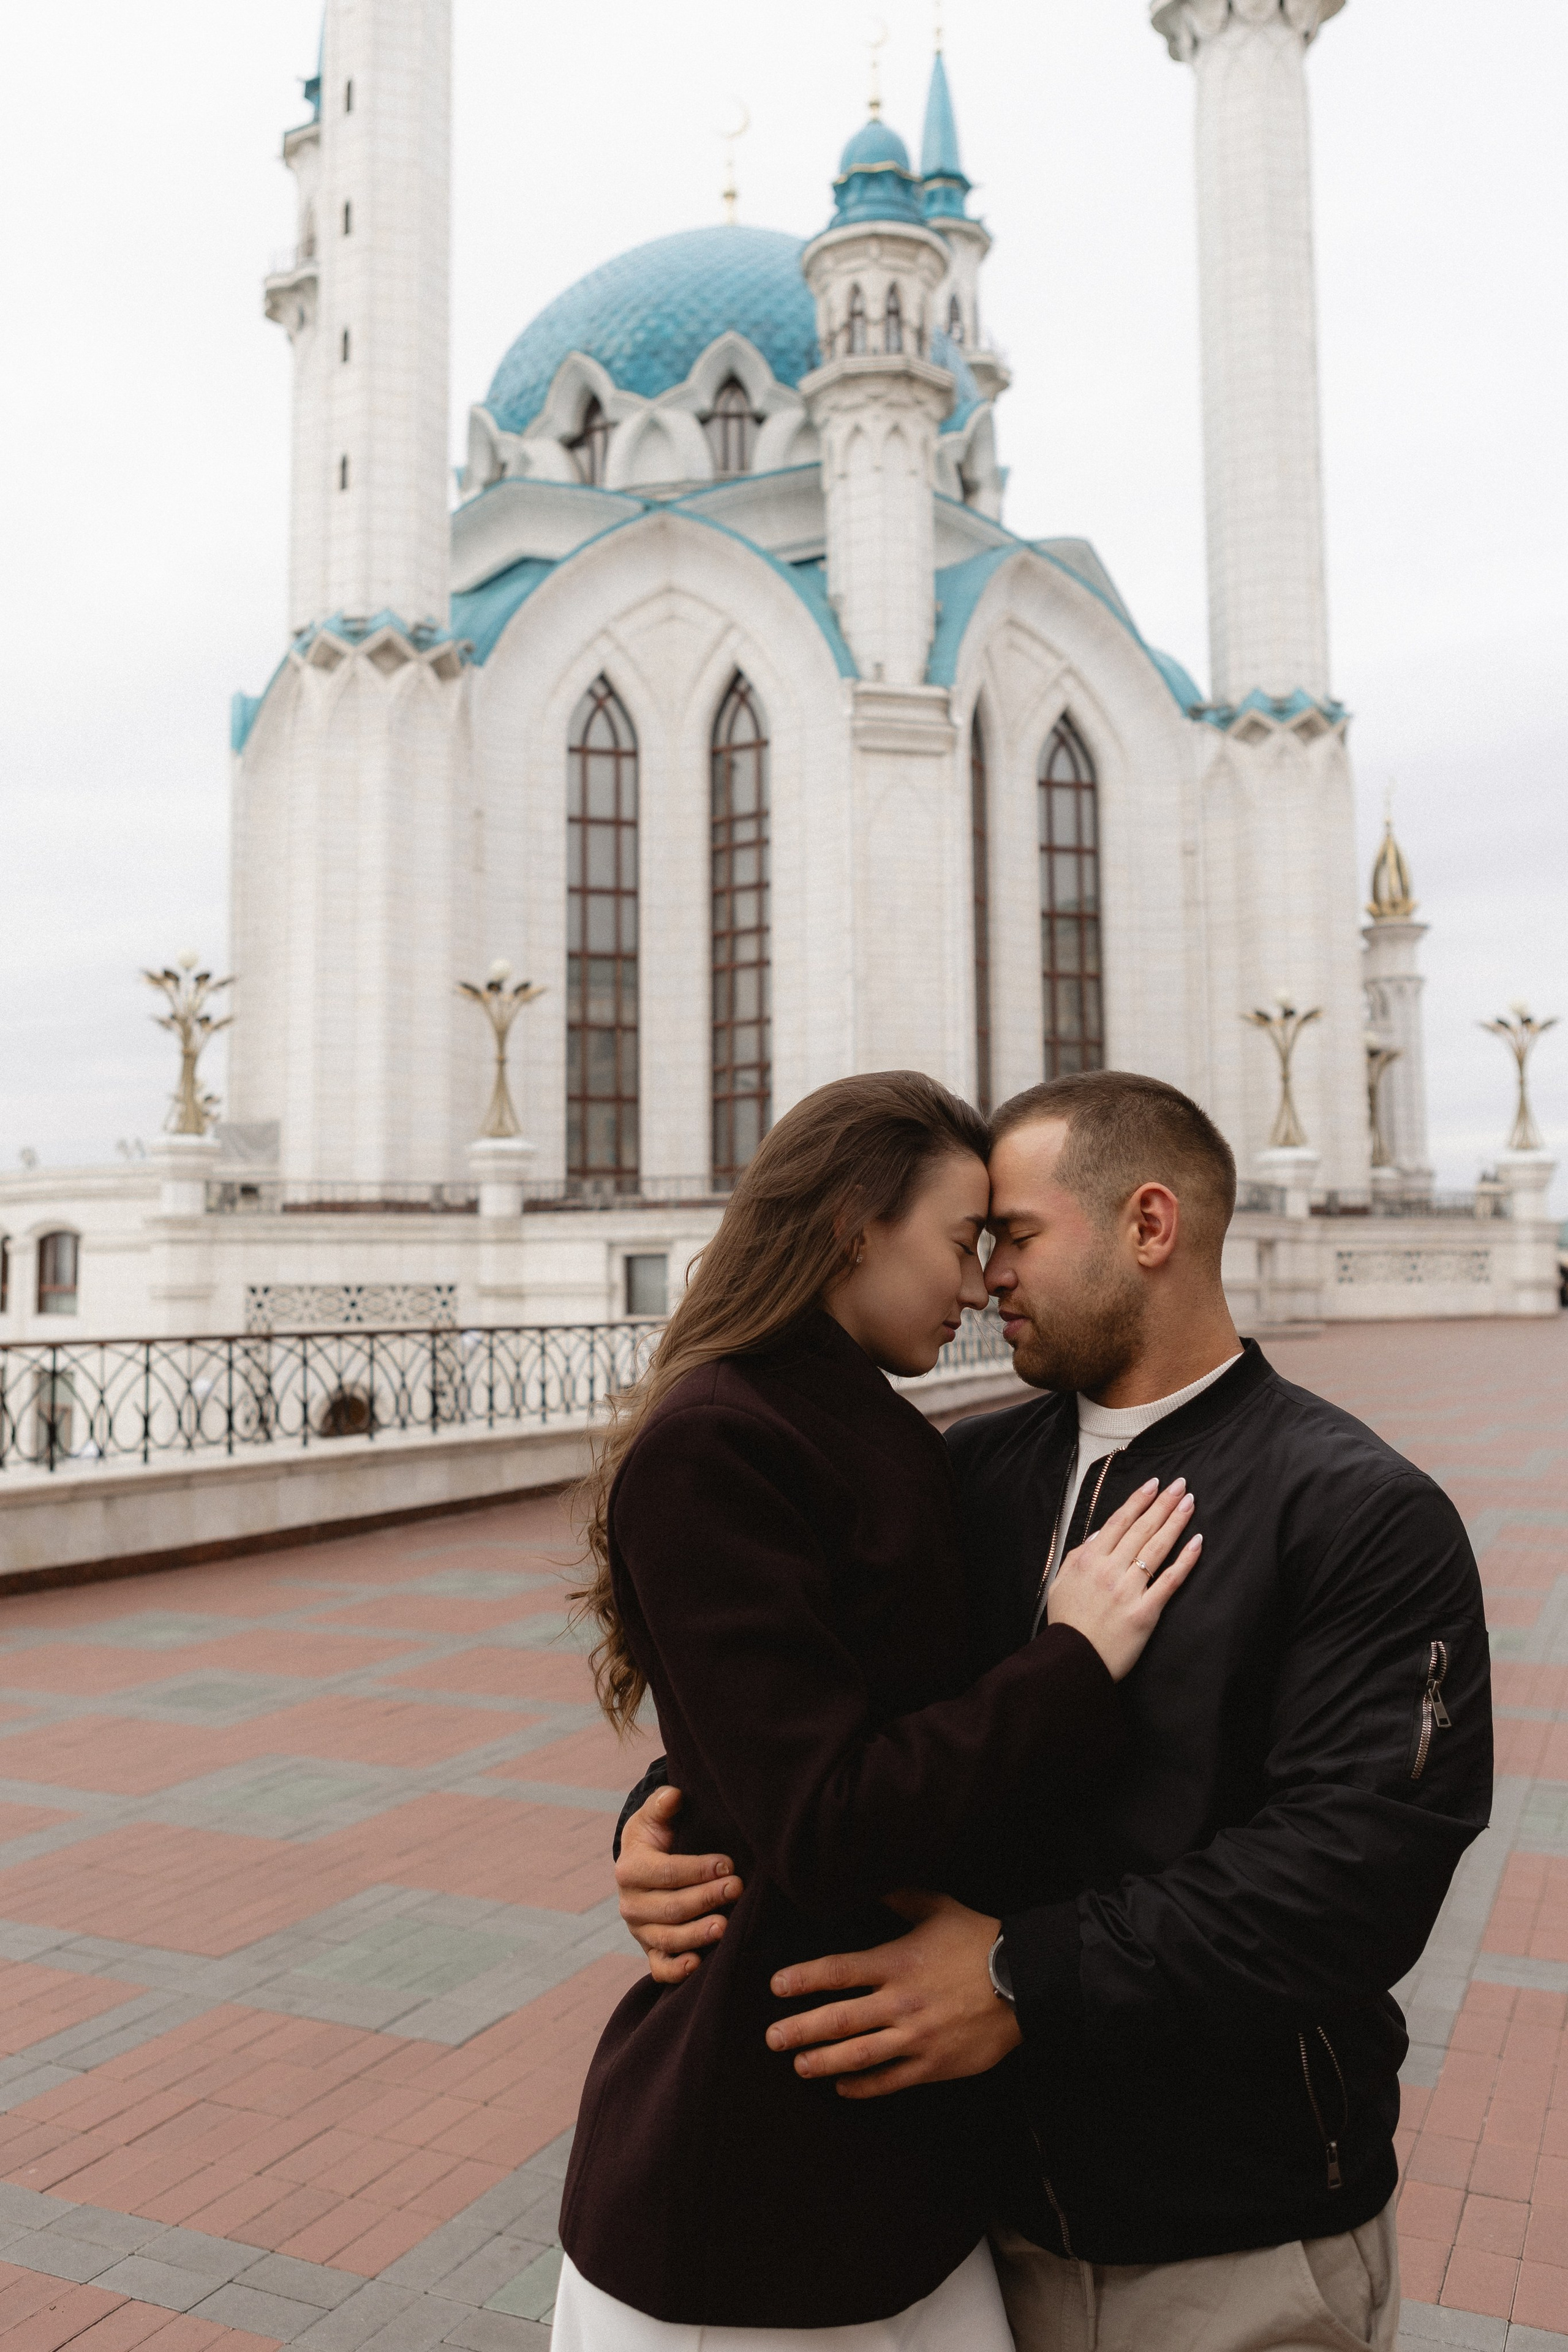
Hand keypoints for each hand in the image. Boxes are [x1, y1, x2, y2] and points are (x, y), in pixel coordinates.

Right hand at [615, 1784, 743, 1984]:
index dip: (697, 1869)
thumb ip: (661, 1805)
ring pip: (668, 1939)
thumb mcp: (653, 1817)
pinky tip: (698, 1964)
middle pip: (670, 1907)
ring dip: (697, 1935)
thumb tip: (674, 1796)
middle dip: (705, 1898)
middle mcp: (630, 1904)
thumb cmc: (656, 1837)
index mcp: (629, 1869)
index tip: (728, 1864)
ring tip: (725, 1926)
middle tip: (737, 1889)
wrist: (644, 1866)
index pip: (665, 1872)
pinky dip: (677, 1970)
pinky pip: (660, 1967)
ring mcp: (640, 1931)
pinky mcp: (650, 1951)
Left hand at [764, 1890, 1020, 2097]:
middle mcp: (901, 2002)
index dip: (803, 1979)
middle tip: (771, 2039)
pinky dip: (864, 2087)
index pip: (838, 1971)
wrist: (1026, 1981)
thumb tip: (866, 1876)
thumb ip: (899, 1896)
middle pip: (838, 2020)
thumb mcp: (938, 1908)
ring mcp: (917, 2037)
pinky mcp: (935, 2064)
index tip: (776, 1987)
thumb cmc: (979, 1940)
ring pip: (859, 2056)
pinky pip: (891, 2080)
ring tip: (798, 2066)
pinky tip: (842, 2088)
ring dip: (823, 2062)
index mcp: (897, 1962)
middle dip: (800, 2030)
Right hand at [1048, 1475, 1200, 1679]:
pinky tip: (1197, 1542)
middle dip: (1163, 1503)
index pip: (1119, 1521)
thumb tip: (1101, 1533)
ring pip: (1157, 1548)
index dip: (1139, 1500)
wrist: (1072, 1661)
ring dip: (1175, 1522)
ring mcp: (1128, 1590)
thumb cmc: (1067, 1623)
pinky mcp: (1145, 1612)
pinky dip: (1185, 1560)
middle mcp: (1109, 1570)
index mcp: (1089, 1560)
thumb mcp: (1062, 1582)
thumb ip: (1080, 1555)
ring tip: (1189, 1503)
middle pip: (1142, 1529)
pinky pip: (1169, 1581)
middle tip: (1180, 1485)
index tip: (1154, 1484)